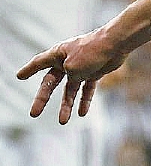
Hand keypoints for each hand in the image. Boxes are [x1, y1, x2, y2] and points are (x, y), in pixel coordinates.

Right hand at [16, 29, 131, 123]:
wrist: (117, 44)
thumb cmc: (92, 51)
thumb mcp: (73, 67)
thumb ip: (70, 76)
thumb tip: (75, 80)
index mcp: (58, 54)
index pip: (39, 63)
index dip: (29, 70)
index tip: (19, 76)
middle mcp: (67, 61)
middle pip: (51, 83)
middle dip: (42, 98)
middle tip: (34, 113)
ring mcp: (81, 67)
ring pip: (70, 90)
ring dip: (66, 105)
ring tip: (63, 121)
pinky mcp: (95, 72)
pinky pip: (87, 89)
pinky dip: (85, 100)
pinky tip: (82, 114)